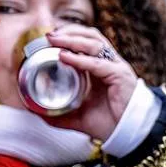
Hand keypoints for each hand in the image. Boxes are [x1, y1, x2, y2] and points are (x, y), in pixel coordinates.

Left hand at [44, 25, 138, 140]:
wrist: (130, 134)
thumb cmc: (110, 123)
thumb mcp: (78, 116)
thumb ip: (59, 113)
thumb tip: (35, 111)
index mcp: (102, 68)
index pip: (88, 42)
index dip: (69, 36)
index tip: (48, 38)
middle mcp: (111, 63)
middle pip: (92, 36)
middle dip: (69, 32)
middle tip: (48, 35)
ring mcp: (116, 67)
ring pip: (95, 43)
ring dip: (72, 39)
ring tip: (54, 40)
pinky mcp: (120, 76)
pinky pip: (97, 64)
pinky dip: (79, 59)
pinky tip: (64, 57)